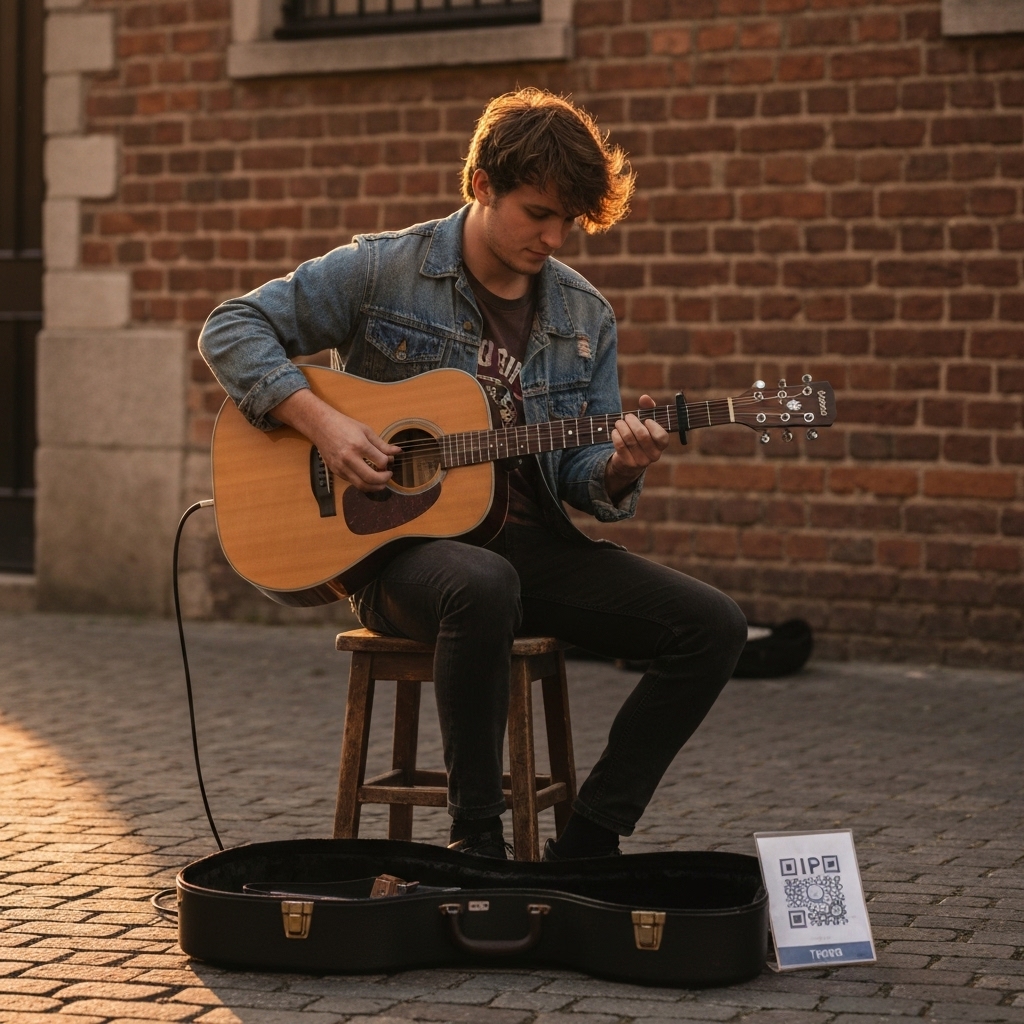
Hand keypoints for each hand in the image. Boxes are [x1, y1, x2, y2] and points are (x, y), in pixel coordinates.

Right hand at [270, 389, 401, 491]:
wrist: (321, 426)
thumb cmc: (344, 425)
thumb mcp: (366, 431)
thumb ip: (382, 444)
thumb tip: (398, 452)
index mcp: (359, 445)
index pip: (381, 462)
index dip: (388, 463)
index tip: (389, 461)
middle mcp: (349, 458)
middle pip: (371, 478)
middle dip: (384, 480)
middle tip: (388, 475)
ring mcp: (341, 466)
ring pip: (361, 485)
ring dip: (375, 487)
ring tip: (381, 482)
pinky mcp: (336, 471)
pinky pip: (353, 482)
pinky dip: (363, 483)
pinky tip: (368, 478)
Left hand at [604, 394, 669, 500]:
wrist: (629, 461)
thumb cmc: (640, 436)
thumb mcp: (647, 422)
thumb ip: (648, 408)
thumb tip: (644, 397)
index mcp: (662, 445)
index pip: (661, 436)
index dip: (653, 426)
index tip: (646, 420)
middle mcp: (654, 455)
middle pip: (642, 435)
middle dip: (632, 422)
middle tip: (627, 417)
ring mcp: (641, 461)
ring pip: (629, 439)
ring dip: (622, 427)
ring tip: (619, 422)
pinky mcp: (628, 463)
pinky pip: (620, 446)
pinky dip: (616, 435)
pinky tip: (615, 431)